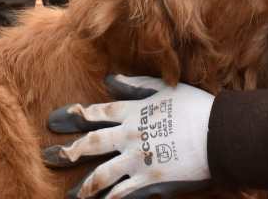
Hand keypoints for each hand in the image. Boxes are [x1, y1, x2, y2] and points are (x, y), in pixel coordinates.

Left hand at [43, 75, 213, 198]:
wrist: (218, 134)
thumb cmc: (195, 107)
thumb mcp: (164, 88)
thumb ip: (134, 85)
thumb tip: (108, 80)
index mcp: (132, 112)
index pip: (96, 114)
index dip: (74, 117)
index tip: (55, 121)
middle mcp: (129, 136)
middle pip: (92, 144)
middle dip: (69, 151)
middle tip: (48, 156)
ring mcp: (138, 160)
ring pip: (103, 174)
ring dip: (85, 184)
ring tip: (72, 193)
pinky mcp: (150, 181)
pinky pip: (123, 193)